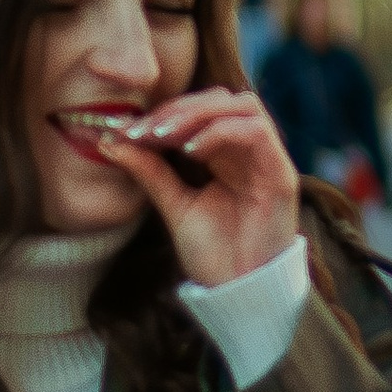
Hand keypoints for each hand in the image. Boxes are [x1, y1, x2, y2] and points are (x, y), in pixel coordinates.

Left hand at [102, 85, 300, 289]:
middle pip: (221, 99)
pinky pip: (256, 131)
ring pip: (242, 105)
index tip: (127, 129)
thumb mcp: (174, 205)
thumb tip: (110, 140)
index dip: (165, 111)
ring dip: (198, 113)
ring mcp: (268, 159)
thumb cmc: (213, 253)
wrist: (239, 292)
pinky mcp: (281, 173)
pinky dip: (220, 132)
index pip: (201, 109)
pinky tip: (191, 151)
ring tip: (164, 136)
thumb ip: (150, 171)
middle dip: (179, 107)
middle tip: (144, 130)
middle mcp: (250, 151)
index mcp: (227, 154)